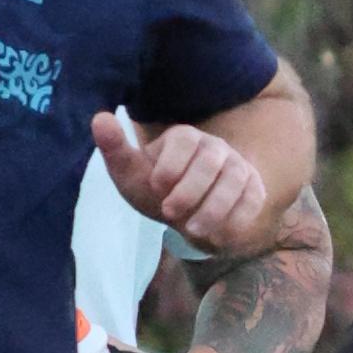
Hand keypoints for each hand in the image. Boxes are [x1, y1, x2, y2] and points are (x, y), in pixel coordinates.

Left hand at [93, 107, 269, 259]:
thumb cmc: (154, 189)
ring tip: (191, 229)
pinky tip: (219, 235)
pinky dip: (238, 218)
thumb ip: (115, 148)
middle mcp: (215, 148)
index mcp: (184, 138)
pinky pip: (253, 200)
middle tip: (169, 212)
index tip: (156, 185)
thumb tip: (99, 118)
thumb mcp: (130, 173)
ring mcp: (237, 168)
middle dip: (191, 189)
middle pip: (212, 160)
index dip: (171, 163)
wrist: (185, 213)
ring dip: (214, 208)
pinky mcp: (252, 189)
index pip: (184, 139)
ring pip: (235, 181)